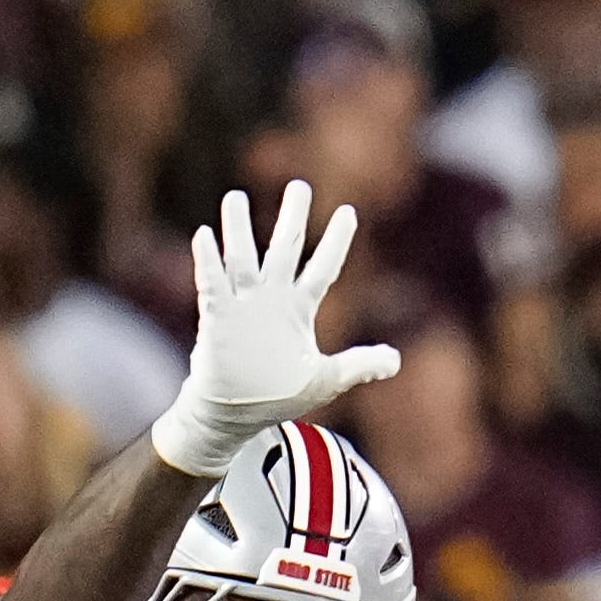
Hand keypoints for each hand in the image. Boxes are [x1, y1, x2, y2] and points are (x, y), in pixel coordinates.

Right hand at [147, 182, 402, 477]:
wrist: (231, 415)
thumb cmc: (275, 395)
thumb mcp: (325, 380)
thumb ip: (359, 365)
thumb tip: (396, 360)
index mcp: (299, 309)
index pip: (323, 268)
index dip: (337, 241)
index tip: (348, 211)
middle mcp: (272, 299)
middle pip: (284, 250)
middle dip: (293, 218)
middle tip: (299, 185)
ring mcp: (243, 306)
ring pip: (242, 259)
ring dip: (238, 230)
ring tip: (235, 197)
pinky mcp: (217, 318)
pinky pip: (211, 284)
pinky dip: (207, 261)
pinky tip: (204, 235)